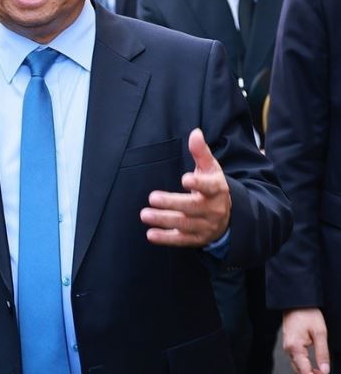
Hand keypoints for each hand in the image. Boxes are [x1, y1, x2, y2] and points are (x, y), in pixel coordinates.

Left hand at [140, 128, 230, 246]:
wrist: (228, 216)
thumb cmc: (212, 187)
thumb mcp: (210, 169)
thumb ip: (201, 152)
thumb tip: (195, 132)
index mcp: (218, 189)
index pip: (211, 186)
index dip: (199, 183)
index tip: (185, 179)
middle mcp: (214, 209)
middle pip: (193, 207)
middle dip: (172, 203)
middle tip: (152, 198)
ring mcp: (206, 225)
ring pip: (185, 224)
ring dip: (164, 220)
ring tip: (145, 214)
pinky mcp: (198, 238)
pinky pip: (182, 240)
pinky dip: (166, 239)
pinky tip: (151, 235)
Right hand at [281, 308, 333, 373]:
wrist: (296, 302)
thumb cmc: (308, 314)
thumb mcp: (320, 333)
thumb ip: (323, 353)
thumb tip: (326, 372)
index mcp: (295, 348)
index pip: (305, 373)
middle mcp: (289, 351)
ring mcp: (289, 349)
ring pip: (299, 371)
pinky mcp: (292, 347)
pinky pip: (299, 364)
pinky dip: (309, 371)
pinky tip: (320, 373)